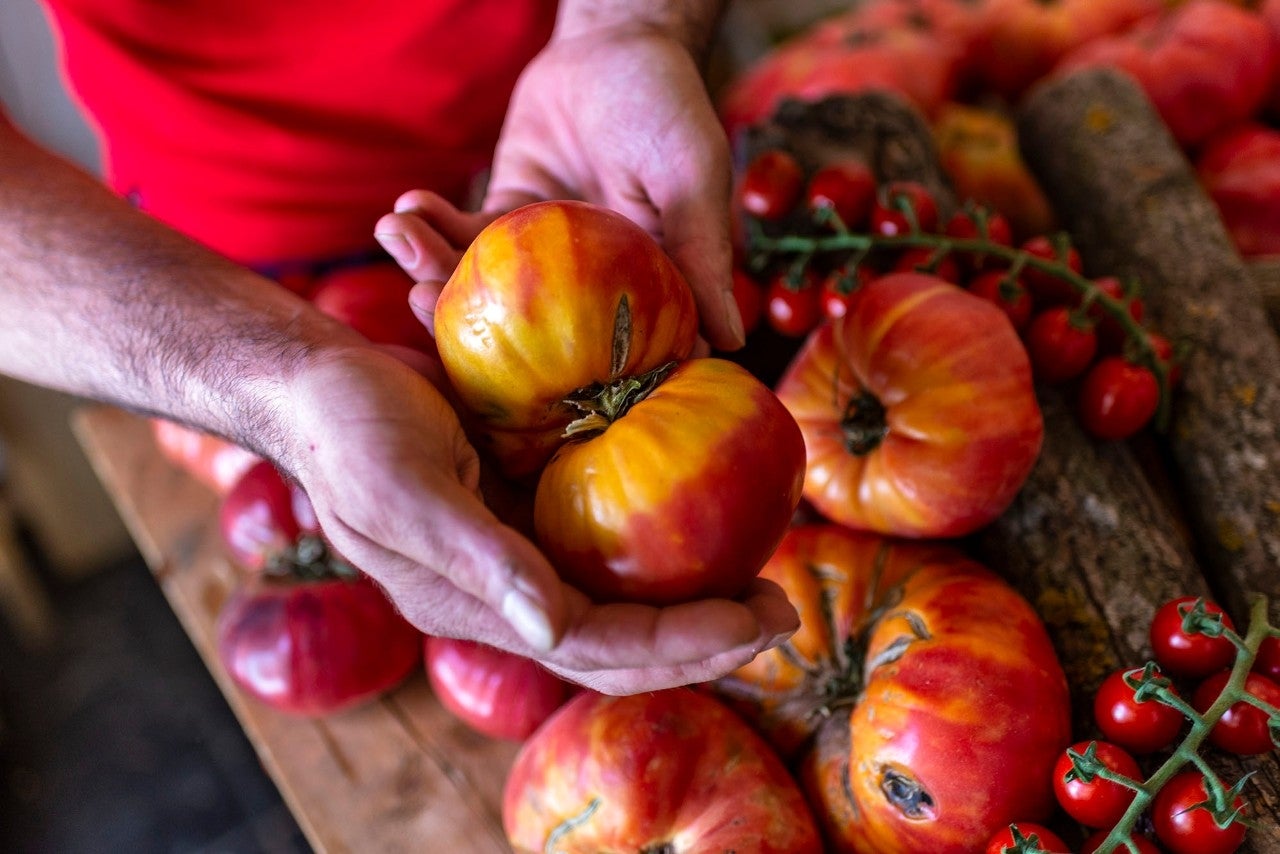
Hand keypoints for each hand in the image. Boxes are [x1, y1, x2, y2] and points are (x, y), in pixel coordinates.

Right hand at [278, 344, 796, 693]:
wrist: (317, 382)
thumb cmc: (349, 431)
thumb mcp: (403, 492)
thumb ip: (478, 560)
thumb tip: (553, 631)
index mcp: (479, 604)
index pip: (596, 647)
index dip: (680, 645)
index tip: (757, 623)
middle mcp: (510, 590)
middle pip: (622, 639)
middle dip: (705, 637)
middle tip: (782, 613)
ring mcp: (522, 549)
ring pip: (622, 595)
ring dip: (694, 594)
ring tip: (764, 576)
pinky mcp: (529, 505)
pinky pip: (608, 535)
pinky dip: (662, 535)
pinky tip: (706, 510)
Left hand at [375, 19, 743, 350]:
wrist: (614, 44)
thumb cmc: (667, 107)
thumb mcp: (691, 178)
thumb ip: (703, 255)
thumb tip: (732, 342)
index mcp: (640, 290)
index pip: (601, 356)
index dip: (552, 376)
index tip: (505, 371)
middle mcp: (588, 286)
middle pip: (523, 333)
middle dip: (465, 324)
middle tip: (419, 301)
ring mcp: (542, 257)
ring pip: (484, 290)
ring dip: (430, 270)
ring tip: (398, 238)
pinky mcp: (506, 218)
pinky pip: (462, 238)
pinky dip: (428, 226)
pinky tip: (405, 208)